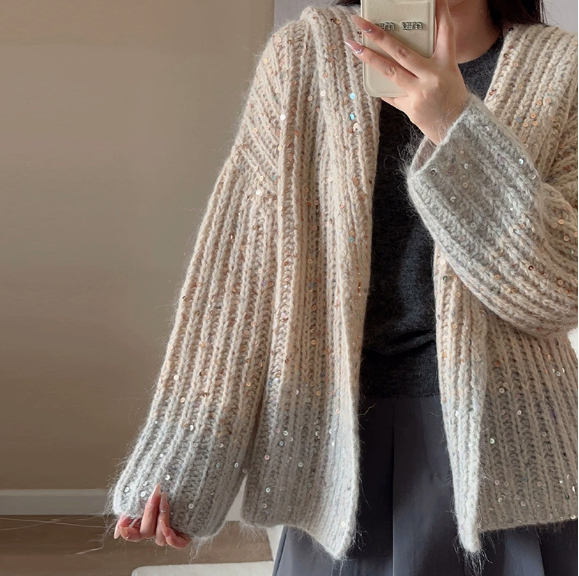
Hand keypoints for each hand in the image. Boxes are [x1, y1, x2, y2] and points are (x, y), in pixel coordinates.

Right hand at [113, 483, 191, 548]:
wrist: (192, 476)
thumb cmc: (169, 481)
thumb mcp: (147, 489)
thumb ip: (133, 504)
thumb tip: (120, 523)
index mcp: (146, 521)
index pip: (133, 534)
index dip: (127, 533)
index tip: (123, 527)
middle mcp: (157, 528)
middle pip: (146, 532)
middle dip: (149, 513)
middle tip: (155, 495)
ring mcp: (171, 532)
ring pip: (160, 537)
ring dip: (161, 519)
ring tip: (165, 500)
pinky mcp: (185, 533)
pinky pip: (178, 543)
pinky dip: (171, 538)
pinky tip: (169, 529)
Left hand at [345, 0, 469, 144]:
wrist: (456, 129)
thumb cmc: (451, 98)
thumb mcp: (449, 73)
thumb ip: (429, 59)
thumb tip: (404, 46)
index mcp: (446, 64)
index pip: (444, 32)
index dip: (439, 13)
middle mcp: (432, 76)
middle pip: (402, 51)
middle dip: (379, 35)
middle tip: (361, 23)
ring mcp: (419, 93)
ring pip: (390, 71)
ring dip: (369, 58)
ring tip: (354, 45)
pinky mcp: (410, 108)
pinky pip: (390, 93)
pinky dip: (381, 85)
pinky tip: (368, 75)